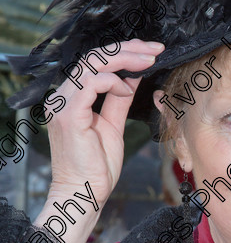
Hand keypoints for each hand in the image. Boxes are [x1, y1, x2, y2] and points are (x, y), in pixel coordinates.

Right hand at [35, 39, 164, 242]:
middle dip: (128, 49)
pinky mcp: (69, 115)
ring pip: (92, 63)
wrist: (84, 193)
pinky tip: (127, 88)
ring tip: (149, 61)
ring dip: (124, 59)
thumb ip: (119, 99)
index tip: (150, 53)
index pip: (95, 63)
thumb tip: (133, 76)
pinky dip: (112, 81)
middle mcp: (63, 97)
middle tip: (155, 49)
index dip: (124, 52)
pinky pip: (90, 83)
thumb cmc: (96, 167)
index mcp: (72, 98)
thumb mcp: (113, 125)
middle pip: (94, 57)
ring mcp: (63, 104)